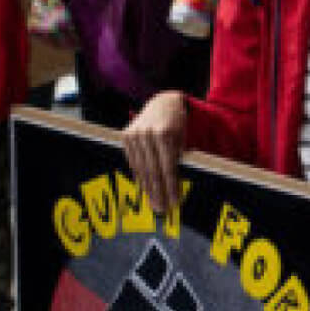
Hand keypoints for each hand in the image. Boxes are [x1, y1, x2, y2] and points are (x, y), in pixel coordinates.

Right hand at [123, 92, 189, 214]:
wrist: (162, 101)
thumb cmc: (177, 123)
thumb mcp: (183, 138)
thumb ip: (180, 158)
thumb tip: (174, 184)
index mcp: (164, 134)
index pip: (167, 167)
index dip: (170, 186)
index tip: (174, 202)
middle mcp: (146, 134)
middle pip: (152, 171)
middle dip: (158, 192)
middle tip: (161, 209)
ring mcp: (134, 134)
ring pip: (141, 168)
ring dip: (147, 188)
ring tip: (153, 203)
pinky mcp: (125, 135)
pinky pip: (133, 161)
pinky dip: (139, 176)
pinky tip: (145, 188)